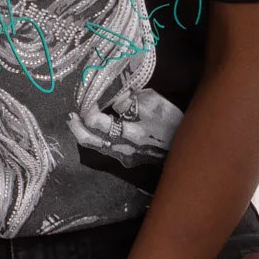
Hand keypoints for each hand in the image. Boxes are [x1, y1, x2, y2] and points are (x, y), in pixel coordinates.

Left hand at [67, 86, 181, 164]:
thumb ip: (128, 100)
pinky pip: (108, 149)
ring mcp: (125, 157)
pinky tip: (97, 130)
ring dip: (86, 134)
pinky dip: (99, 138)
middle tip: (70, 116)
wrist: (188, 148)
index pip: (97, 122)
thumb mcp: (152, 102)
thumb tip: (111, 99)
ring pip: (98, 146)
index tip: (86, 98)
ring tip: (77, 121)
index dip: (88, 109)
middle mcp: (123, 148)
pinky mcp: (129, 160)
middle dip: (77, 128)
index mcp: (129, 132)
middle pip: (90, 140)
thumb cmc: (172, 121)